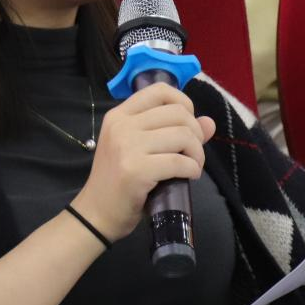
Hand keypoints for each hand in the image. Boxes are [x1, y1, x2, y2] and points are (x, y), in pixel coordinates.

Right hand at [70, 84, 214, 242]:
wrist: (95, 214)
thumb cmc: (117, 181)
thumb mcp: (137, 149)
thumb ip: (170, 131)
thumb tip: (209, 122)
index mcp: (119, 115)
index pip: (159, 91)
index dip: (184, 102)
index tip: (187, 124)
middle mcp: (122, 125)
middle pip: (177, 113)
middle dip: (196, 133)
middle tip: (192, 152)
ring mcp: (127, 147)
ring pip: (183, 136)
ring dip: (197, 153)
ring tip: (193, 166)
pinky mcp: (136, 170)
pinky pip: (179, 162)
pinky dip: (192, 169)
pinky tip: (190, 176)